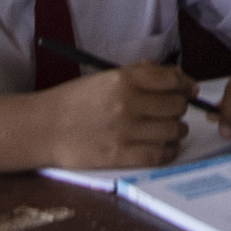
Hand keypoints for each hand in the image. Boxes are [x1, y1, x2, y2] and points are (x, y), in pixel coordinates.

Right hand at [40, 61, 193, 168]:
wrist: (42, 128)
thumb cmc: (73, 101)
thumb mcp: (104, 78)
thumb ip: (139, 74)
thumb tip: (174, 76)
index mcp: (123, 79)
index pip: (171, 79)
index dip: (185, 85)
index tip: (189, 90)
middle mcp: (127, 103)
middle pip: (176, 106)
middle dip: (179, 108)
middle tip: (172, 112)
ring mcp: (124, 131)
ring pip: (173, 131)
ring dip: (176, 131)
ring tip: (169, 130)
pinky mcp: (120, 156)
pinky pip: (159, 155)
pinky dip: (169, 151)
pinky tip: (166, 147)